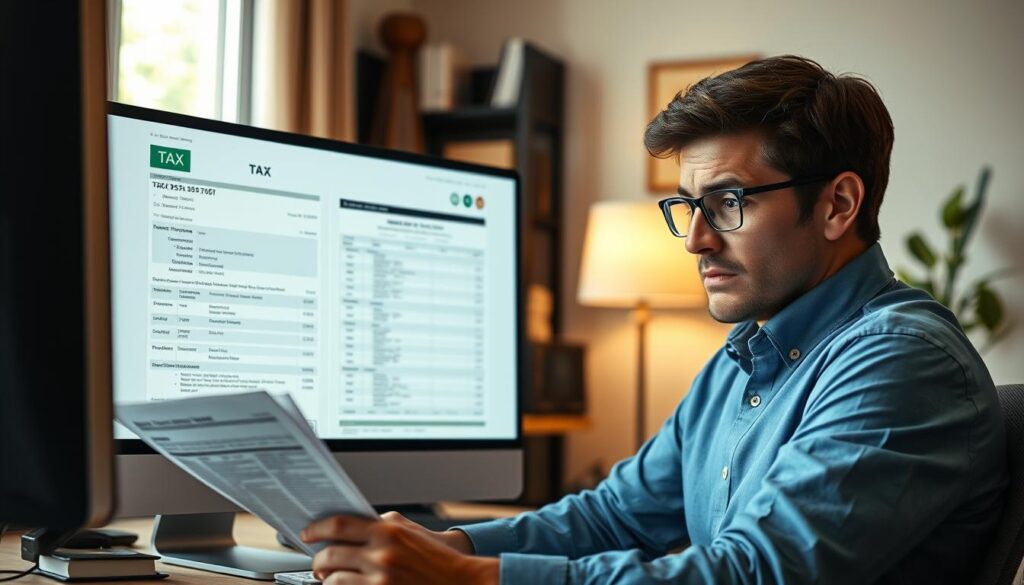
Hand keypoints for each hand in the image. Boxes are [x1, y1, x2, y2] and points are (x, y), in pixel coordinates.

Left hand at [301, 513, 496, 584]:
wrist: (461, 582)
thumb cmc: (436, 558)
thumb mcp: (409, 531)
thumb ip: (380, 524)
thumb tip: (348, 527)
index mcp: (387, 531)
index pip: (339, 524)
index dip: (317, 528)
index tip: (308, 533)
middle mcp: (382, 554)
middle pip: (331, 554)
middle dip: (319, 560)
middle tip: (318, 563)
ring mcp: (381, 579)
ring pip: (333, 580)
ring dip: (327, 580)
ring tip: (329, 578)